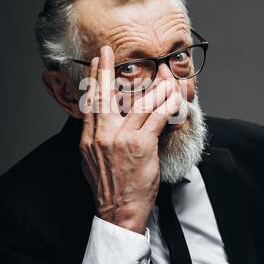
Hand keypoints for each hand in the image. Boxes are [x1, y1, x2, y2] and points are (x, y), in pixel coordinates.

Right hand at [79, 45, 180, 233]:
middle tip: (106, 52)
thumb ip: (95, 140)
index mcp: (89, 139)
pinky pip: (156, 117)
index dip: (93, 81)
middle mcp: (102, 135)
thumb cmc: (109, 189)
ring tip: (164, 79)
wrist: (118, 211)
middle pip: (105, 96)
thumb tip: (97, 124)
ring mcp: (121, 138)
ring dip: (154, 90)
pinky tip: (174, 99)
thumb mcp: (91, 163)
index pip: (90, 104)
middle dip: (106, 71)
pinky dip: (167, 106)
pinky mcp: (140, 144)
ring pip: (138, 104)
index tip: (95, 65)